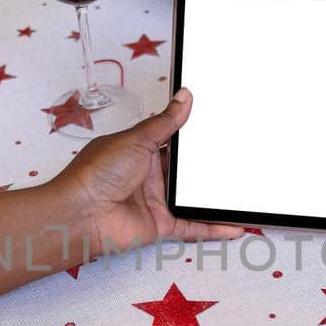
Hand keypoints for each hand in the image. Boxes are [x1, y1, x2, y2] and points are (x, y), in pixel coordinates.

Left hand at [52, 88, 244, 255]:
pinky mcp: (161, 225)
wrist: (81, 214)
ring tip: (243, 194)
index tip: (221, 129)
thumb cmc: (97, 173)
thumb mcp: (136, 139)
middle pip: (187, 172)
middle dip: (211, 168)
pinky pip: (193, 226)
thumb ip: (165, 122)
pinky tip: (235, 226)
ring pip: (194, 200)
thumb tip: (184, 97)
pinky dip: (214, 228)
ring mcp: (156, 202)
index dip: (195, 137)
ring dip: (215, 199)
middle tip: (241, 158)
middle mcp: (150, 176)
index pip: (174, 141)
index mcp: (141, 151)